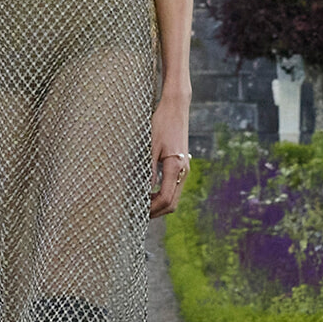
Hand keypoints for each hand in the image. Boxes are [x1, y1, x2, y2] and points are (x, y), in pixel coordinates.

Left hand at [150, 93, 190, 218]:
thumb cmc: (162, 123)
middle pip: (172, 203)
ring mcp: (184, 168)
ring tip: (142, 205)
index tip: (138, 211)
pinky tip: (149, 192)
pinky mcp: (182, 165)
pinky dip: (163, 194)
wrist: (176, 108)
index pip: (165, 199)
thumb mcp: (150, 146)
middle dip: (156, 211)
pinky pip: (174, 187)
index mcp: (175, 166)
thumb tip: (143, 191)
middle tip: (138, 213)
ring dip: (159, 204)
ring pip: (174, 197)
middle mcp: (183, 170)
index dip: (152, 209)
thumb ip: (148, 170)